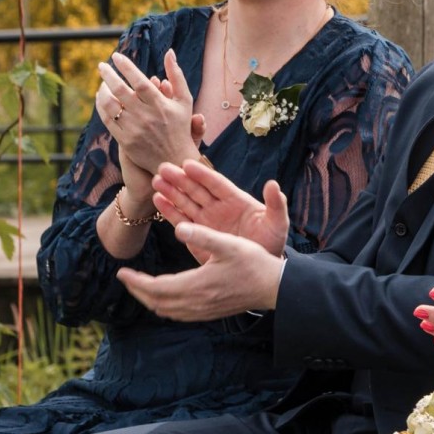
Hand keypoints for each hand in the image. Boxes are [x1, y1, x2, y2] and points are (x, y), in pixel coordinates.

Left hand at [97, 50, 197, 176]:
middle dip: (108, 75)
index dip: (126, 67)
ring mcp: (134, 129)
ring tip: (102, 82)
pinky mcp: (125, 140)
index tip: (116, 56)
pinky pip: (107, 120)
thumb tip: (169, 52)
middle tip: (101, 65)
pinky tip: (101, 98)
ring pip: (110, 105)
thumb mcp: (184, 100)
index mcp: (161, 105)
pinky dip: (101, 107)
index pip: (139, 81)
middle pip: (120, 91)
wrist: (174, 158)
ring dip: (103, 90)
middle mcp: (146, 116)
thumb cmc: (180, 125)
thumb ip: (176, 75)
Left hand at [117, 222, 281, 318]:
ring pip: (166, 311)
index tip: (122, 272)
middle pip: (156, 302)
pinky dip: (165, 307)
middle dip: (138, 291)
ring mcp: (203, 310)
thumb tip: (179, 228)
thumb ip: (203, 235)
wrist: (275, 288)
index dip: (135, 281)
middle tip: (126, 278)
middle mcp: (196, 302)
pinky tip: (167, 299)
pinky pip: (179, 314)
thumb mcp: (230, 244)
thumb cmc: (255, 263)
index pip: (156, 287)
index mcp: (196, 285)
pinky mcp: (210, 313)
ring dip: (150, 300)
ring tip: (142, 287)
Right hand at [152, 160, 288, 256]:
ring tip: (156, 181)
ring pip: (186, 202)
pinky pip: (181, 220)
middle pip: (197, 190)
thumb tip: (273, 184)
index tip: (187, 164)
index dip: (203, 174)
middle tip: (164, 167)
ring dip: (172, 191)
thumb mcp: (277, 223)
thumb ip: (276, 204)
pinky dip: (169, 210)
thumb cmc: (272, 242)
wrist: (260, 269)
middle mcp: (219, 207)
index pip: (217, 184)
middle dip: (181, 179)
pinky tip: (157, 199)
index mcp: (237, 200)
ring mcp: (207, 220)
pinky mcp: (197, 235)